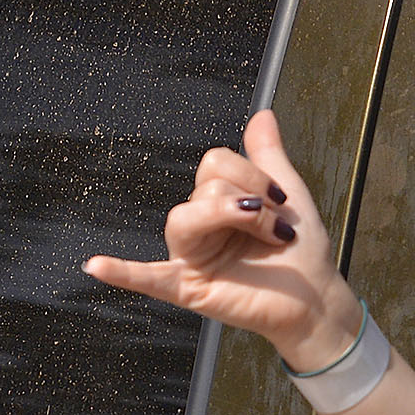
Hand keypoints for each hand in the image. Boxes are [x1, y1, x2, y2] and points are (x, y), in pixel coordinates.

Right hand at [85, 110, 358, 368]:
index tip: (281, 200)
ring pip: (183, 218)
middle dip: (249, 201)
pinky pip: (148, 279)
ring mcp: (191, 258)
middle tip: (278, 228)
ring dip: (228, 216)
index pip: (213, 164)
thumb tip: (262, 114)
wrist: (317, 300)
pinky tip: (97, 266)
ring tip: (264, 233)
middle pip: (202, 187)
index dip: (250, 174)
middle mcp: (200, 228)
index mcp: (217, 203)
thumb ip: (267, 155)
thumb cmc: (300, 252)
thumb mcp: (288, 194)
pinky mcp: (190, 289)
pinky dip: (121, 272)